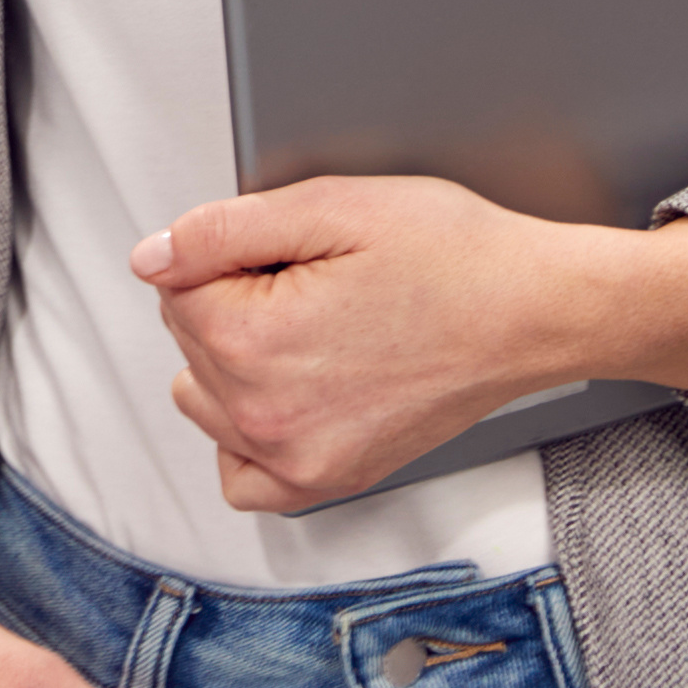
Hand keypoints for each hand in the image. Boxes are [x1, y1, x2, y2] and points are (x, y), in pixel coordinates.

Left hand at [139, 185, 687, 515]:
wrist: (535, 312)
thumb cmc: (454, 256)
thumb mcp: (330, 205)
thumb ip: (220, 229)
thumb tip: (151, 258)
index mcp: (255, 342)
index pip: (176, 285)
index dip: (232, 253)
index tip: (298, 253)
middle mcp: (267, 418)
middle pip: (188, 341)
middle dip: (235, 301)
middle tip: (322, 282)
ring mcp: (298, 460)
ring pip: (204, 397)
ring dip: (237, 361)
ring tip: (315, 329)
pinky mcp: (327, 482)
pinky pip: (240, 474)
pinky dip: (249, 432)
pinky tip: (292, 390)